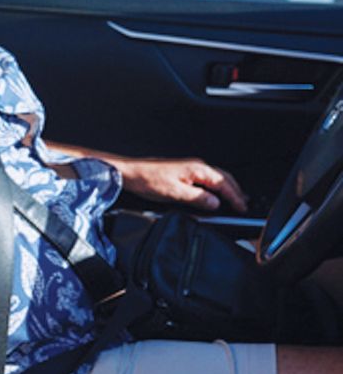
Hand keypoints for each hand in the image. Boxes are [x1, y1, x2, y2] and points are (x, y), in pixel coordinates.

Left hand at [115, 156, 247, 212]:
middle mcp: (196, 166)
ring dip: (227, 189)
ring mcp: (190, 168)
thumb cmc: (147, 179)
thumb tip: (214, 203)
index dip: (235, 197)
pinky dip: (216, 187)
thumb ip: (197, 198)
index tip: (242, 207)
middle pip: (224, 178)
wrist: (131, 172)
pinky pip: (207, 179)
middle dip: (236, 192)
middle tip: (243, 205)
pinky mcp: (184, 172)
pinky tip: (214, 194)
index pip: (224, 183)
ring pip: (216, 178)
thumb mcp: (174, 192)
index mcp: (197, 169)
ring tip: (235, 200)